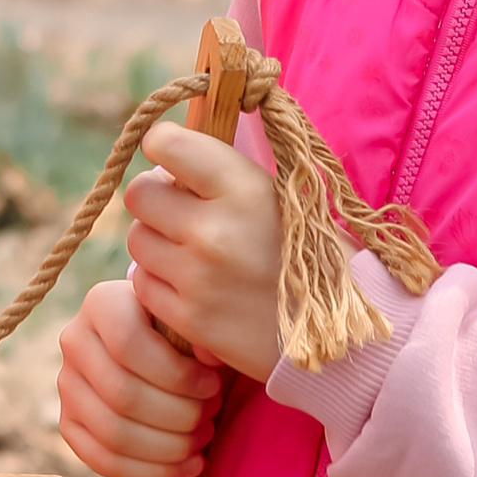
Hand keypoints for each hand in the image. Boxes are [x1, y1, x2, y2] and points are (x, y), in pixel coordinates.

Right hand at [56, 277, 220, 476]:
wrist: (159, 348)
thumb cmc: (184, 336)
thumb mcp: (191, 322)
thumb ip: (200, 335)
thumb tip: (209, 360)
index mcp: (102, 303)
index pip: (128, 343)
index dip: (175, 374)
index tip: (213, 386)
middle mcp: (74, 340)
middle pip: (122, 394)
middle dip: (178, 415)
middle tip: (210, 417)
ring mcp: (67, 385)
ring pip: (113, 432)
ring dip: (168, 447)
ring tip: (202, 440)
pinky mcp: (69, 423)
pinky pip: (103, 460)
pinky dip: (150, 472)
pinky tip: (187, 469)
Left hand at [123, 125, 283, 381]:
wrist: (339, 332)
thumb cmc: (304, 253)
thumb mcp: (276, 196)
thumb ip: (220, 172)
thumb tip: (163, 149)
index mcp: (244, 188)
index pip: (167, 144)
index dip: (164, 147)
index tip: (173, 159)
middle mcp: (214, 230)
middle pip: (140, 193)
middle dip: (157, 199)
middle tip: (182, 211)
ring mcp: (198, 277)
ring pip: (137, 239)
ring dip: (157, 242)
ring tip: (194, 253)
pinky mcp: (188, 317)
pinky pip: (142, 283)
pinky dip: (161, 282)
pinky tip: (195, 286)